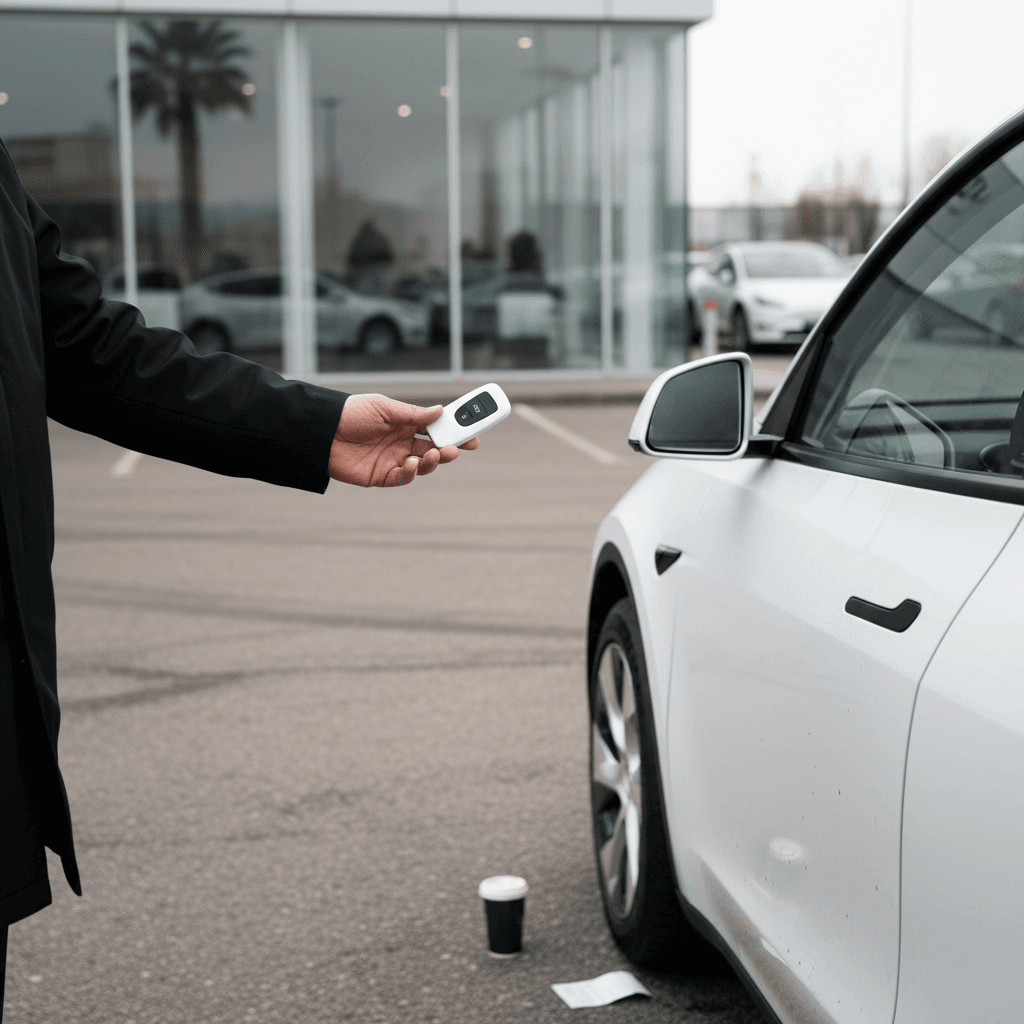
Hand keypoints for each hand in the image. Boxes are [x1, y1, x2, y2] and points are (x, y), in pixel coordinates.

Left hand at [328, 393, 479, 486]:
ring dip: (432, 461)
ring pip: (422, 465)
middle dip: (449, 448)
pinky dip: (410, 472)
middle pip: (434, 448)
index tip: (473, 433)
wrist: (320, 431)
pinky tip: (412, 463)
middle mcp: (401, 442)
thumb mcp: (383, 407)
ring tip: (435, 454)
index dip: (455, 431)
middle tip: (459, 447)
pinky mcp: (381, 476)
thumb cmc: (349, 413)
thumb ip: (412, 414)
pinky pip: (402, 478)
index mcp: (405, 423)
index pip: (436, 428)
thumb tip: (440, 411)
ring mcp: (392, 460)